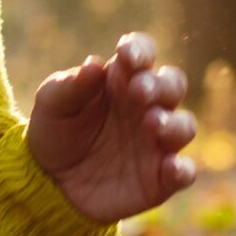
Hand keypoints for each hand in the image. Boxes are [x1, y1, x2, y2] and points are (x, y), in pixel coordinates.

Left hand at [26, 31, 196, 224]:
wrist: (50, 185)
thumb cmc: (55, 133)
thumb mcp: (51, 106)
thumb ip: (71, 85)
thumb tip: (95, 63)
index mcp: (122, 80)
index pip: (143, 53)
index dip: (140, 49)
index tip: (127, 54)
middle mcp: (146, 107)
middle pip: (173, 84)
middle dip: (161, 84)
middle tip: (139, 91)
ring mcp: (157, 142)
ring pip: (184, 125)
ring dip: (173, 123)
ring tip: (152, 124)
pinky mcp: (161, 178)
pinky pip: (184, 171)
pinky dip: (183, 169)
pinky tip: (171, 168)